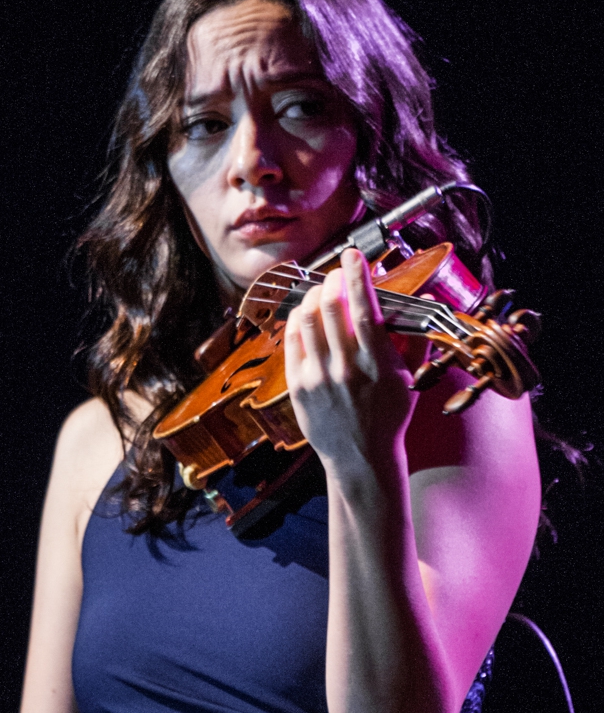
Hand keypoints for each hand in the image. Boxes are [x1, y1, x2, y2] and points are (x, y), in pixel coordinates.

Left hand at [284, 249, 415, 482]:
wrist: (361, 457)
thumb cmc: (388, 416)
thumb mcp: (409, 379)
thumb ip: (414, 338)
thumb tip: (420, 297)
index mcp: (378, 365)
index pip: (366, 310)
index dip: (357, 276)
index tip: (354, 255)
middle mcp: (346, 369)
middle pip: (330, 308)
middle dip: (332, 280)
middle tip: (338, 274)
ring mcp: (318, 378)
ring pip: (306, 320)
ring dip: (313, 296)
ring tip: (321, 292)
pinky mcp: (297, 387)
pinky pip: (291, 340)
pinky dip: (298, 319)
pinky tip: (306, 314)